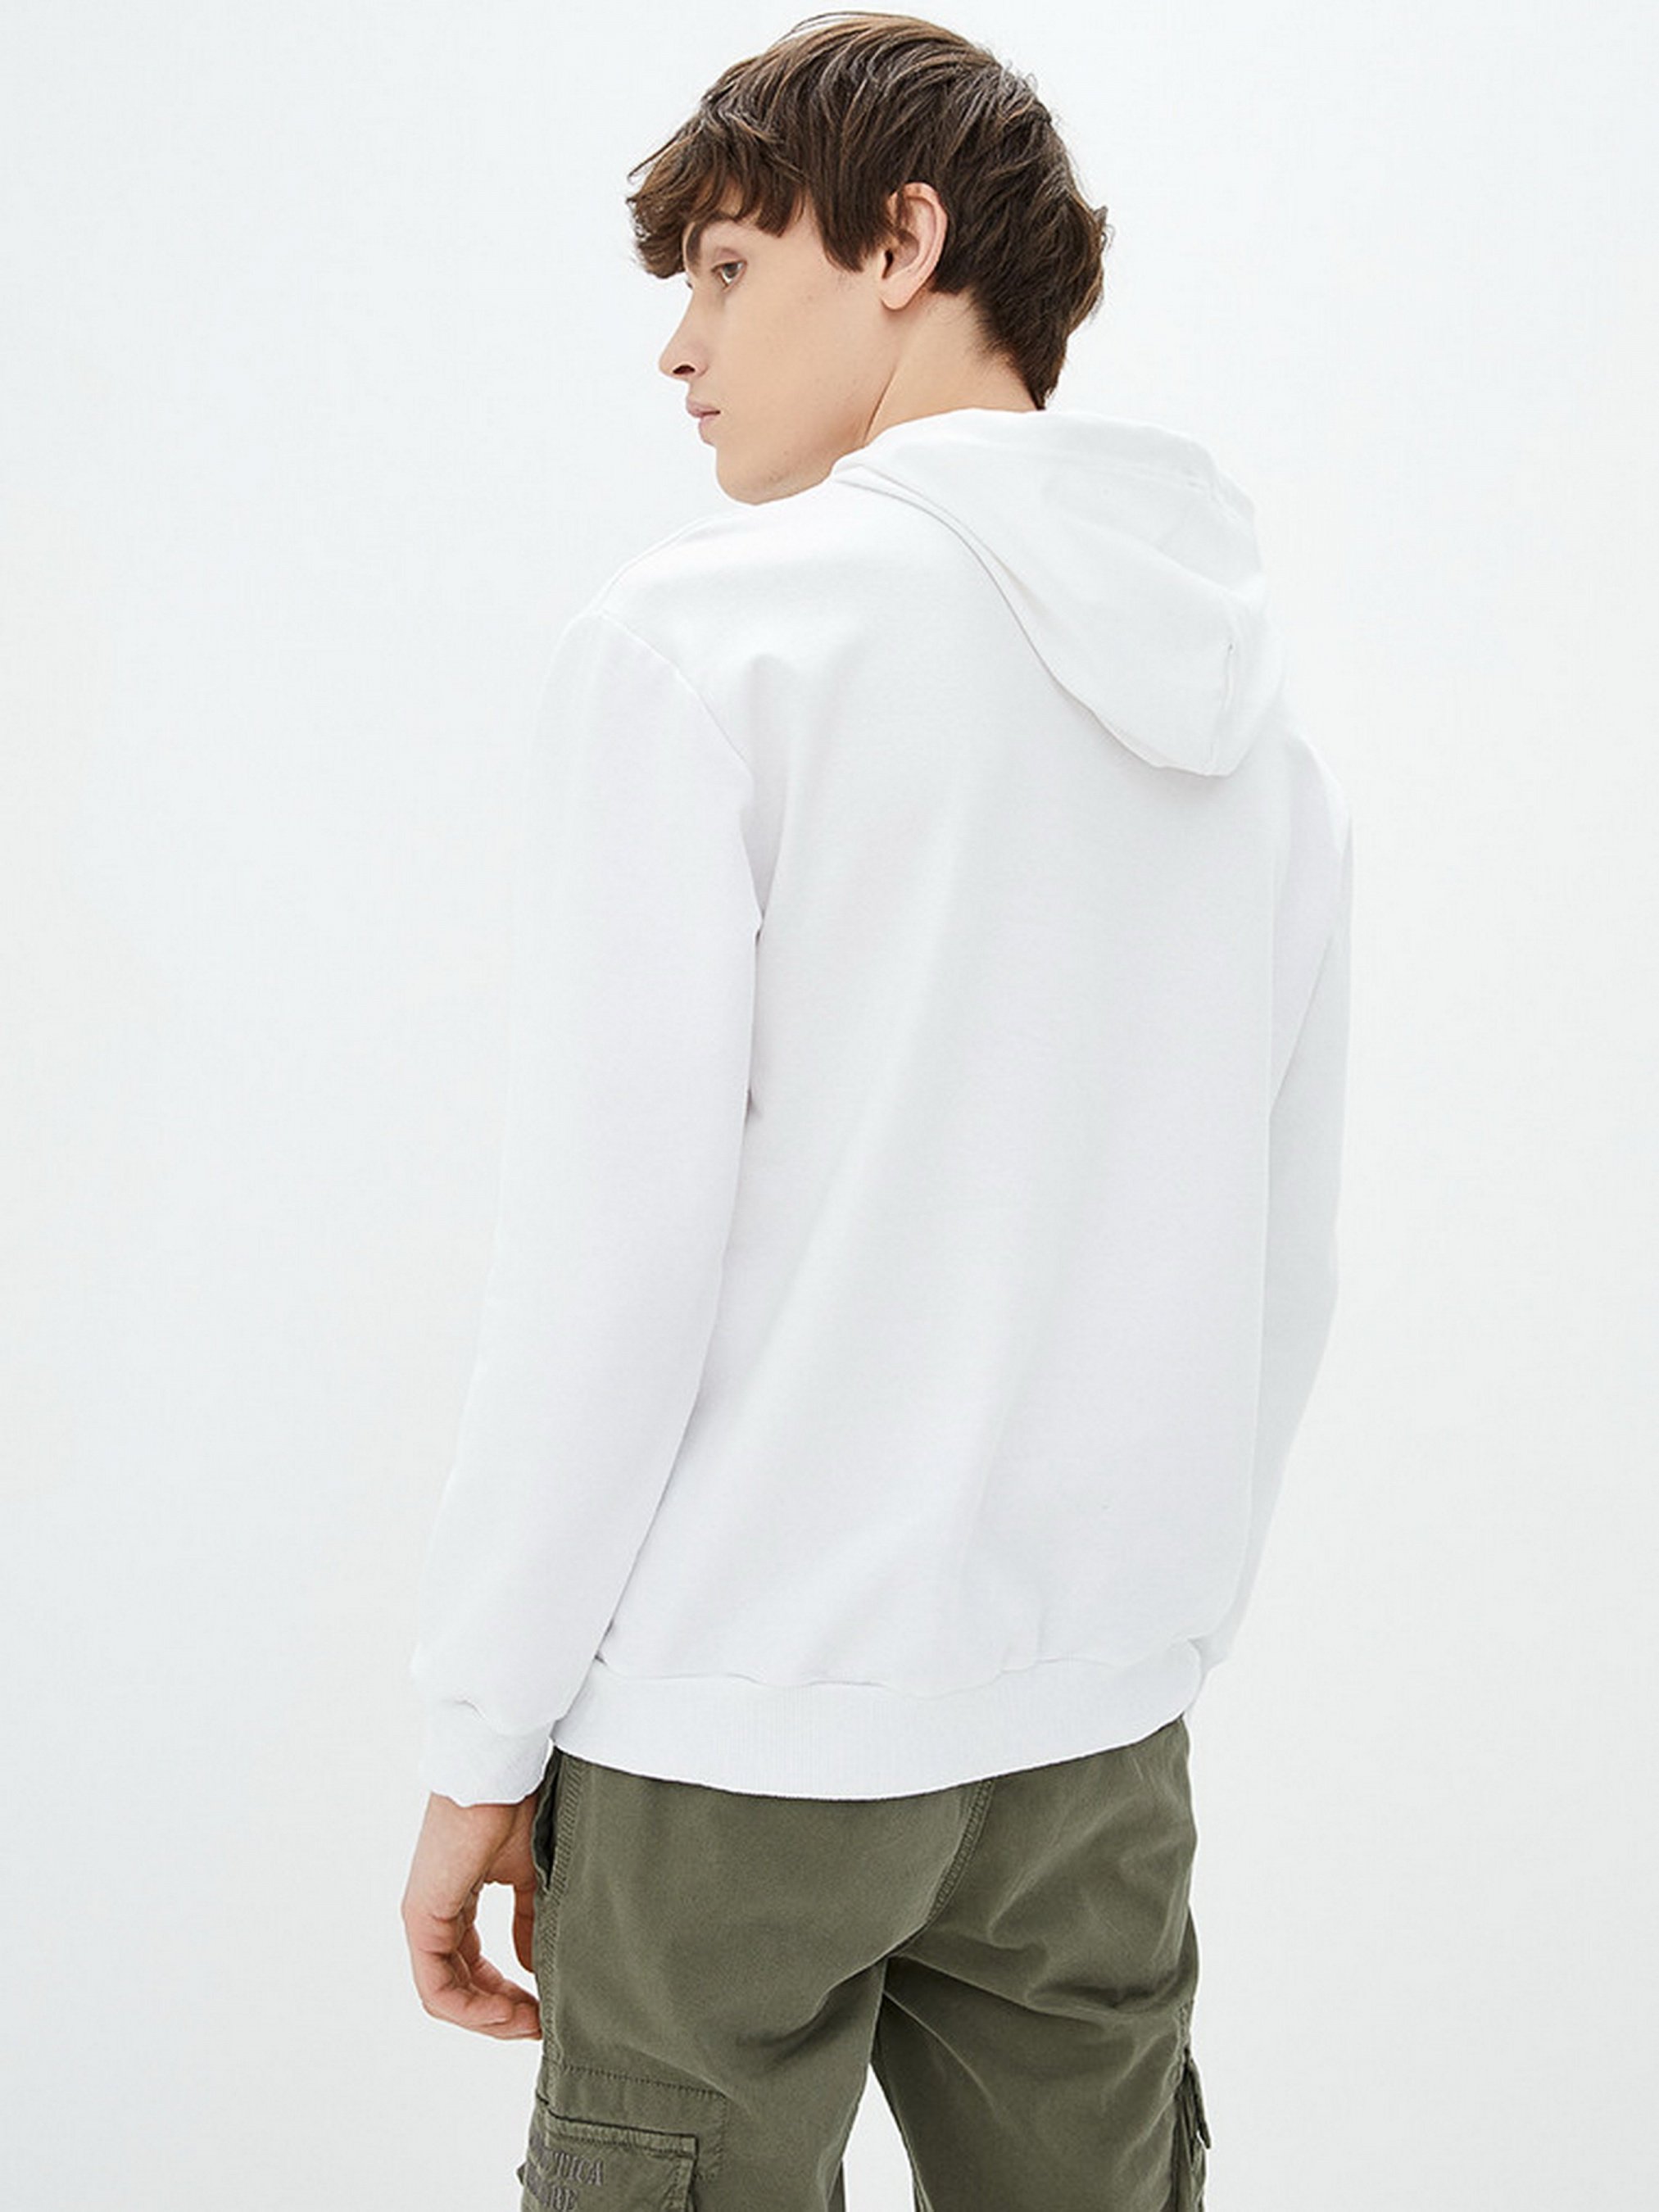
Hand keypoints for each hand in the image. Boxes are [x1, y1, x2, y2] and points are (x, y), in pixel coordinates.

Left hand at [401, 1785, 543, 2037]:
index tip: (544, 2007)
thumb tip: (530, 1968)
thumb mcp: (526, 1875)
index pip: (473, 1968)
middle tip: (539, 2026)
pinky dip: (471, 2009)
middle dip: (500, 2015)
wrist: (497, 1773)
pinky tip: (506, 2011)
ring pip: (446, 1995)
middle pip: (459, 1989)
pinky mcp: (421, 1919)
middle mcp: (432, 1916)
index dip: (507, 1996)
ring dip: (488, 2018)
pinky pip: (437, 1986)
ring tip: (528, 2023)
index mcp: (454, 1902)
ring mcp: (423, 1919)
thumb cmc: (513, 1807)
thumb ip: (527, 1921)